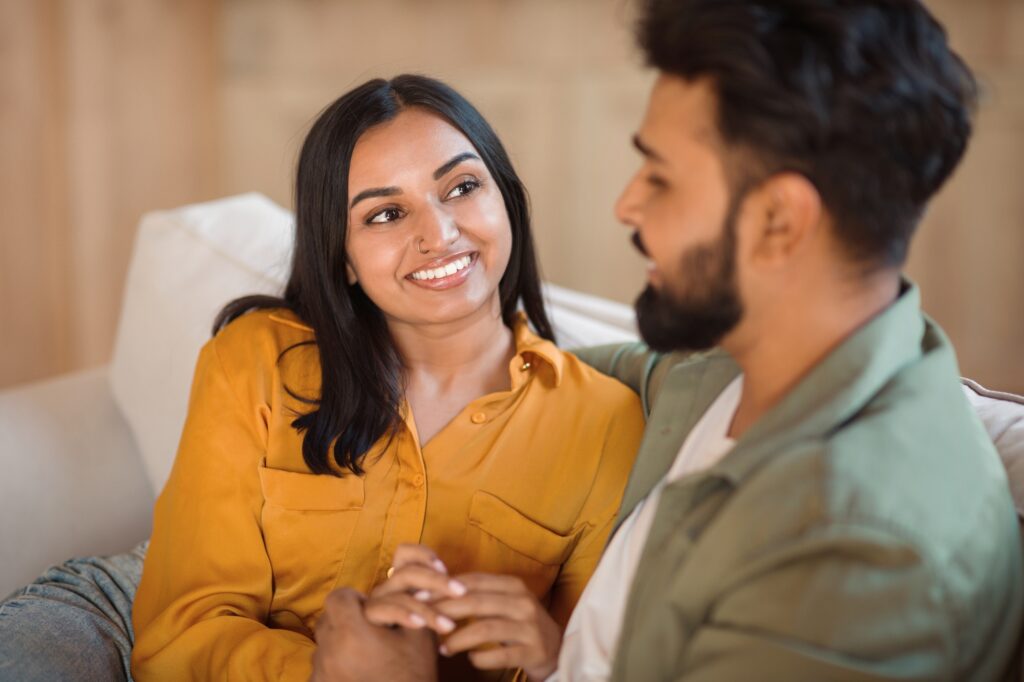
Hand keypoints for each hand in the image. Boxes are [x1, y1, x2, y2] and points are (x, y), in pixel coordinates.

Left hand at [311, 587, 437, 681]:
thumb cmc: (414, 676)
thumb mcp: (419, 636)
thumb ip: (408, 605)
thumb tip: (405, 587)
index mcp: (351, 634)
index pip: (338, 598)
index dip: (354, 597)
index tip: (369, 607)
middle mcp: (327, 653)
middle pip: (327, 620)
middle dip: (346, 619)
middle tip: (369, 629)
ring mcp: (320, 675)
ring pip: (324, 645)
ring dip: (340, 642)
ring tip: (365, 652)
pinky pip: (322, 669)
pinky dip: (337, 665)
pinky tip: (358, 672)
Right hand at [364, 544, 466, 634]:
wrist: (397, 664)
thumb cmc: (418, 636)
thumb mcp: (431, 613)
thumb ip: (440, 595)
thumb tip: (465, 585)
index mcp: (400, 580)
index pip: (404, 553)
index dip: (422, 554)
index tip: (445, 567)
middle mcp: (385, 587)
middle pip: (406, 572)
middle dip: (436, 581)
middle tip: (461, 592)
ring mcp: (375, 601)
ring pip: (399, 594)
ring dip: (427, 607)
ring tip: (448, 625)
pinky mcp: (368, 616)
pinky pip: (385, 610)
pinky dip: (404, 615)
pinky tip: (419, 624)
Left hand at [434, 573, 561, 680]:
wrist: (556, 650)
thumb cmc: (518, 624)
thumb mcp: (503, 603)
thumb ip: (476, 594)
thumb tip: (433, 588)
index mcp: (513, 585)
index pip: (473, 581)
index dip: (444, 588)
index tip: (419, 596)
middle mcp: (524, 602)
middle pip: (476, 602)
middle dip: (446, 611)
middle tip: (425, 621)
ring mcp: (530, 628)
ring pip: (485, 629)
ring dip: (458, 639)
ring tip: (442, 648)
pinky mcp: (534, 651)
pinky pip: (499, 655)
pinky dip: (479, 659)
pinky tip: (468, 660)